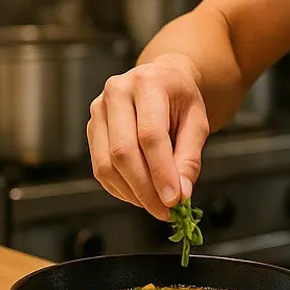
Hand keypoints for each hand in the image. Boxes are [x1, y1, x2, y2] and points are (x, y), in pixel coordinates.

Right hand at [86, 53, 209, 221]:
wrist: (162, 78)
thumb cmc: (181, 97)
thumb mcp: (197, 121)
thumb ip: (189, 157)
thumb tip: (180, 194)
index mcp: (148, 83)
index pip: (150, 135)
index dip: (161, 172)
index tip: (174, 200)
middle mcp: (117, 92)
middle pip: (123, 152)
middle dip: (145, 188)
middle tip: (165, 211)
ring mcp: (98, 110)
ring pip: (106, 164)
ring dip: (131, 193)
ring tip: (155, 205)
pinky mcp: (92, 128)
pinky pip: (99, 168)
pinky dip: (120, 189)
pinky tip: (139, 194)